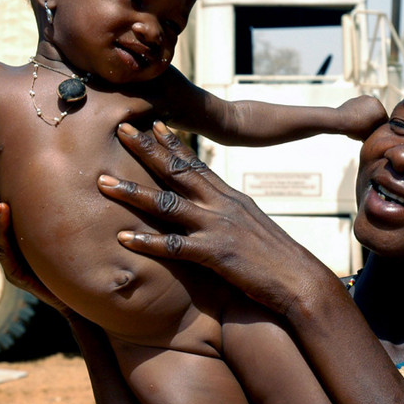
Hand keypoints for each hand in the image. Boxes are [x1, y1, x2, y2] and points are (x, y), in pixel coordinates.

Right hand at [0, 140, 68, 315]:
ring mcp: (7, 253)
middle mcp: (2, 234)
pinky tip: (3, 208)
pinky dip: (4, 225)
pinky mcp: (17, 271)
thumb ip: (49, 197)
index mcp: (6, 220)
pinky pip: (7, 245)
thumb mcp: (55, 222)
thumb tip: (60, 155)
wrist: (79, 298)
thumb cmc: (68, 257)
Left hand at [97, 122, 338, 315]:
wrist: (302, 280)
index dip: (172, 143)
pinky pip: (174, 246)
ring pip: (167, 203)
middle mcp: (222, 204)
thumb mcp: (251, 227)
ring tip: (102, 181)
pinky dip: (147, 241)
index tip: (150, 123)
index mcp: (230, 197)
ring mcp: (218, 227)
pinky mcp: (216, 254)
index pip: (196, 163)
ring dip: (133, 191)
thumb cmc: (277, 259)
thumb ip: (228, 215)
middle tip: (120, 129)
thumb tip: (213, 211)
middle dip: (146, 150)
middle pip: (177, 171)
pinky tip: (123, 237)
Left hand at [338, 95, 387, 140]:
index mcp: (381, 112)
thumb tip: (379, 133)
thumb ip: (376, 132)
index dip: (378, 129)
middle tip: (366, 128)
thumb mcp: (369, 135)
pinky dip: (361, 111)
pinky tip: (356, 117)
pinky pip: (364, 106)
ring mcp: (367, 98)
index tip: (372, 133)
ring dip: (368, 115)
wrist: (339, 120)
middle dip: (374, 121)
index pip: (384, 122)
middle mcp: (376, 102)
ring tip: (360, 123)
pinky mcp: (359, 97)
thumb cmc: (355, 129)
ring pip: (371, 109)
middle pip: (379, 114)